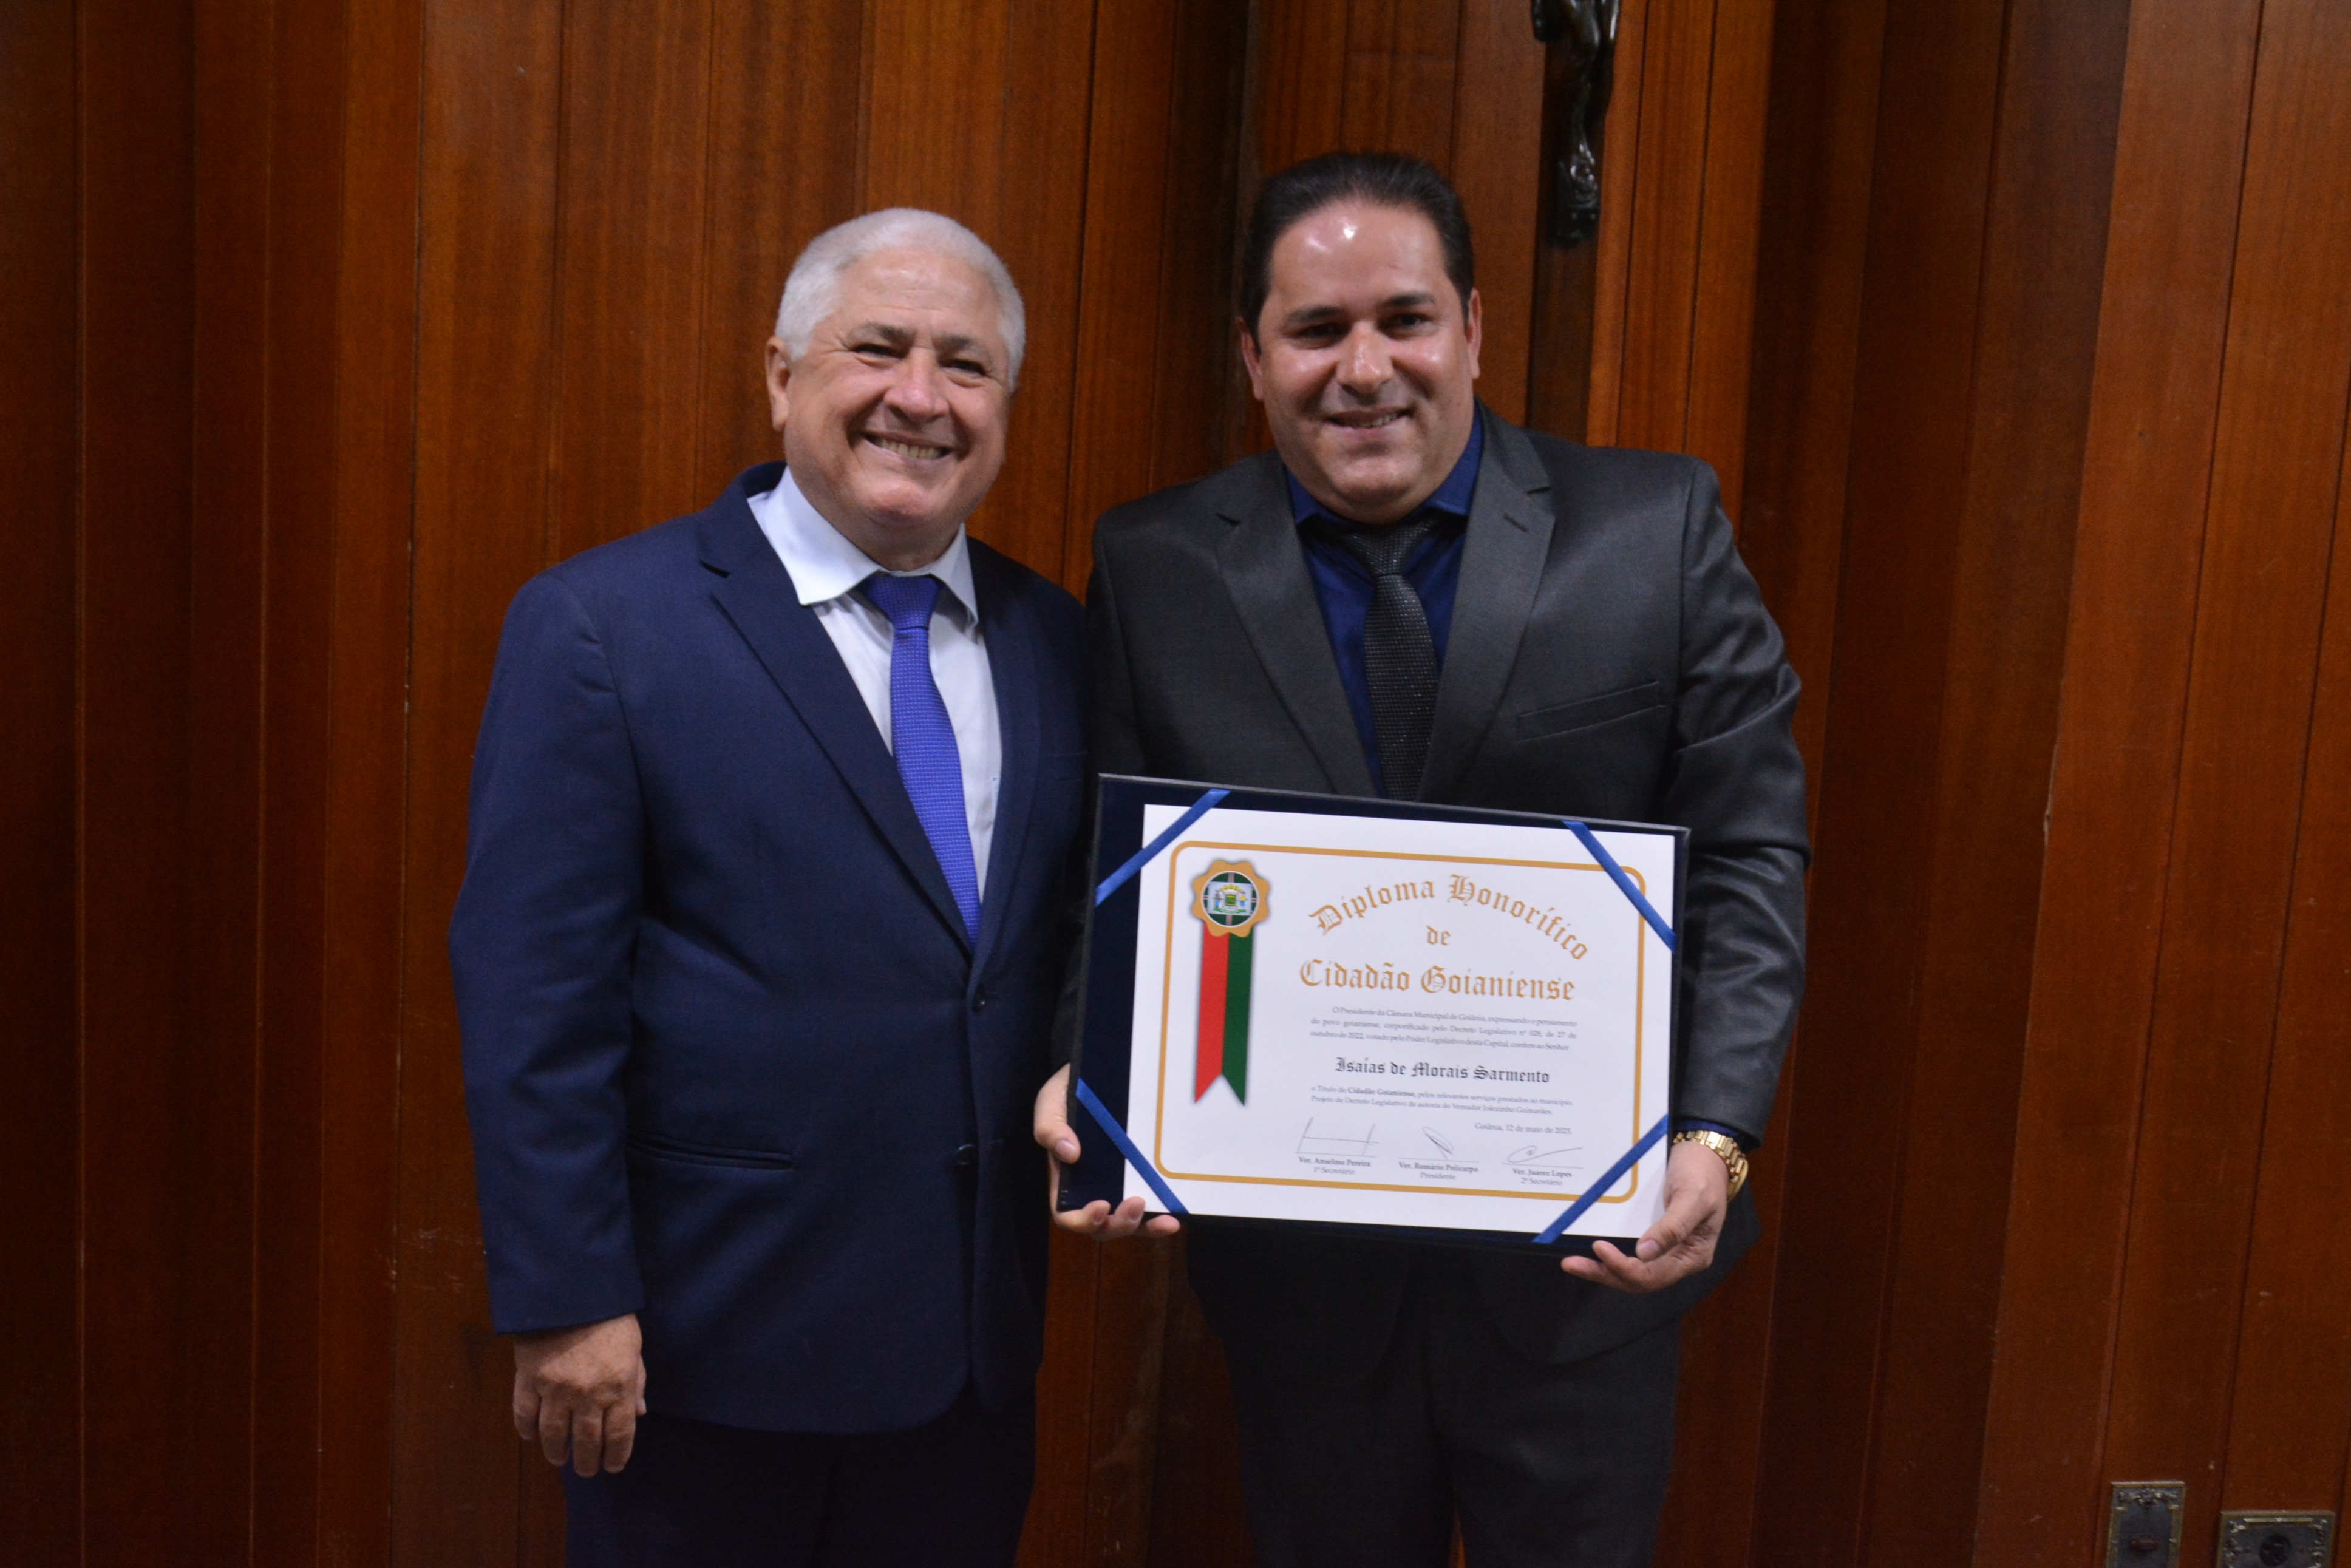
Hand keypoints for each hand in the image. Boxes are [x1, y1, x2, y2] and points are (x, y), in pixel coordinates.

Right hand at [512, 1312, 647, 1475]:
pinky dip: (527, 1429)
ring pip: (554, 1434)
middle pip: (587, 1441)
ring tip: (560, 1459)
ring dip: (557, 1452)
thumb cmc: (610, 1316)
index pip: (619, 1434)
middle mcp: (588, 1394)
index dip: (617, 1456)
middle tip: (587, 1470)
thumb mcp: (634, 1347)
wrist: (572, 1290)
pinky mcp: (528, 1379)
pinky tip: (532, 1436)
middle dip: (588, 1462)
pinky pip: (524, 1414)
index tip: (613, 1467)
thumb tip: (639, 1414)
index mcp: (618, 1386)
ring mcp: (555, 1389)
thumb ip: (637, 1382)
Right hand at [1034, 1063, 1180, 1238]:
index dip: (1083, 1220)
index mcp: (1067, 1179)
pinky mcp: (1143, 1179)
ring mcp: (1120, 1187)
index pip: (1068, 1214)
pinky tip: (1175, 1216)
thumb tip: (1069, 1153)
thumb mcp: (1052, 1102)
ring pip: (1130, 1224)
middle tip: (1136, 1204)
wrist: (1099, 1073)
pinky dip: (1162, 1217)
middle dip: (1119, 1224)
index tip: (1101, 1206)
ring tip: (1165, 1220)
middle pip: (1102, 1227)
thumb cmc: (1069, 1091)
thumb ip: (1051, 1127)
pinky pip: (1152, 1208)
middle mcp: (1092, 1190)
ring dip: (1146, 1227)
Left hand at [1560, 1141, 1728, 1292]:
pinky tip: (1590, 1251)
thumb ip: (1672, 1227)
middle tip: (1571, 1264)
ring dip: (1602, 1270)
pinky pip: (1630, 1255)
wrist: (1705, 1156)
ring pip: (1631, 1271)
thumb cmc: (1703, 1175)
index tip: (1598, 1247)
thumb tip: (1643, 1253)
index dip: (1623, 1268)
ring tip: (1572, 1263)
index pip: (1653, 1275)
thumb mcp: (1692, 1198)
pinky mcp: (1653, 1238)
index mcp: (1693, 1257)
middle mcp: (1677, 1260)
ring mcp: (1665, 1251)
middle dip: (1605, 1273)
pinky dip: (1610, 1256)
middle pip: (1638, 1279)